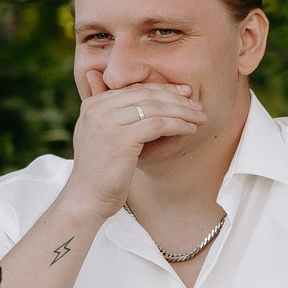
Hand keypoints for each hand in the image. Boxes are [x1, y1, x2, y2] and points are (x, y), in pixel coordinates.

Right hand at [63, 73, 205, 217]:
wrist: (87, 199)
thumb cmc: (100, 173)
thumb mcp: (102, 137)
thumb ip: (116, 117)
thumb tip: (145, 100)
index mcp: (93, 104)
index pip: (135, 89)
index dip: (163, 89)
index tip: (184, 94)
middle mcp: (98, 108)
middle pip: (146, 94)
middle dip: (176, 99)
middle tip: (197, 105)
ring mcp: (107, 122)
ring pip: (155, 108)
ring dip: (182, 112)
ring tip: (200, 118)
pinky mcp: (121, 138)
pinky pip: (158, 125)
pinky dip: (178, 125)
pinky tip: (191, 130)